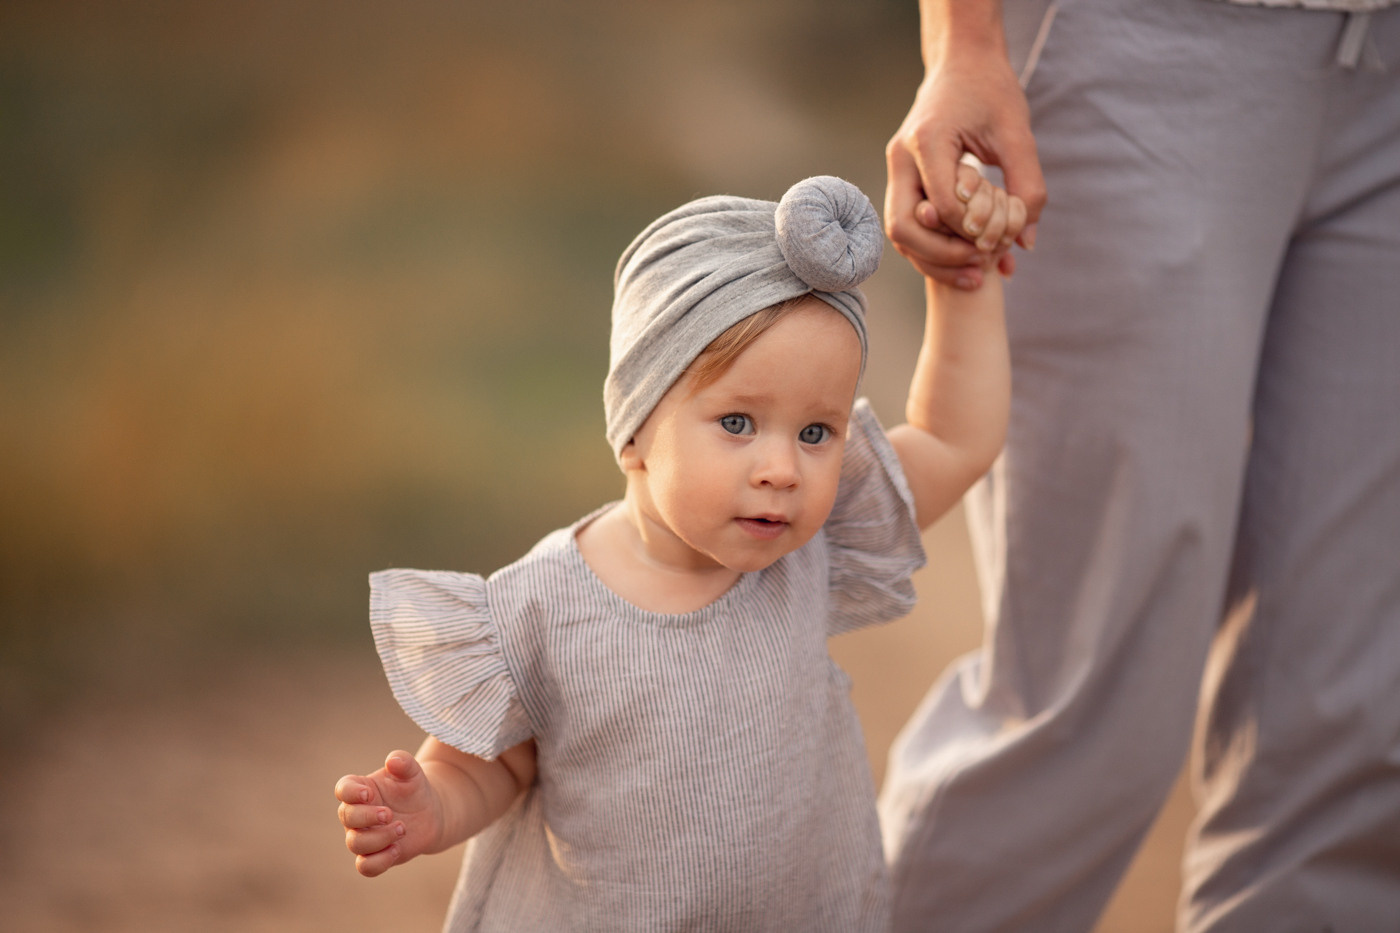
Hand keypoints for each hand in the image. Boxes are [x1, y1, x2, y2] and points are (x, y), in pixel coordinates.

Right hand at [335, 750, 442, 876]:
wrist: (429, 812)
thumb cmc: (414, 788)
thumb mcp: (413, 772)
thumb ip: (403, 763)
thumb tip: (393, 760)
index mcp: (360, 789)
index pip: (343, 789)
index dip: (351, 793)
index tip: (369, 794)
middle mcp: (356, 814)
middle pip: (346, 817)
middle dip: (367, 817)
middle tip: (390, 814)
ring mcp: (364, 836)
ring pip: (355, 843)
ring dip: (378, 838)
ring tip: (402, 828)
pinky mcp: (375, 855)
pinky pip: (365, 866)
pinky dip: (379, 861)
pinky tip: (397, 849)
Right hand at [885, 56, 1044, 288]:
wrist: (963, 62)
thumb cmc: (992, 91)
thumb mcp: (1018, 134)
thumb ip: (1027, 187)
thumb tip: (1026, 243)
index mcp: (926, 141)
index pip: (940, 205)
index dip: (969, 231)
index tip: (998, 242)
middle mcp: (901, 158)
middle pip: (903, 228)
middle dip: (941, 257)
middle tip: (980, 273)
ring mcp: (897, 170)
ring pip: (900, 233)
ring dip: (934, 261)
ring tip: (976, 278)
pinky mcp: (904, 179)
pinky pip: (910, 225)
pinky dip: (934, 250)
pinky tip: (966, 263)